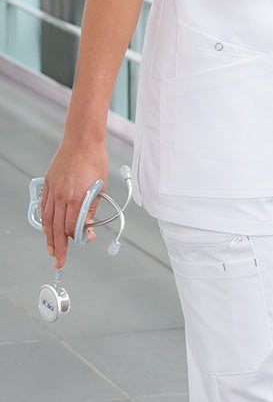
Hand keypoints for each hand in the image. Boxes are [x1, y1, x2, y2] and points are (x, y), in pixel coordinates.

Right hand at [42, 137, 108, 269]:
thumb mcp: (100, 185)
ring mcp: (53, 190)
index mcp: (76, 197)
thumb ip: (92, 207)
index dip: (78, 237)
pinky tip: (47, 228)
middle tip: (59, 261)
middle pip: (57, 228)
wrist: (82, 140)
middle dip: (58, 247)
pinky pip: (44, 207)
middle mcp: (61, 196)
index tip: (85, 239)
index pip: (72, 227)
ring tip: (52, 249)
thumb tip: (88, 224)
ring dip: (49, 237)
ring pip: (47, 220)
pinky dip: (45, 220)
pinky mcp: (48, 184)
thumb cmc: (94, 159)